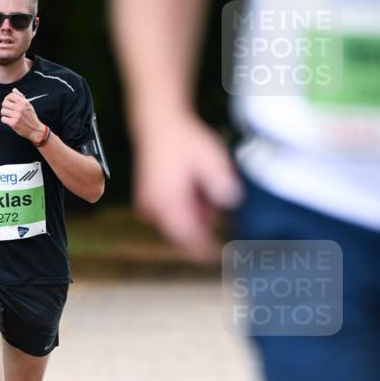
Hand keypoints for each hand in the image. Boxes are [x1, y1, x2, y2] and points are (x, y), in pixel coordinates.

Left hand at [0, 88, 43, 143]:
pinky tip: (9, 121)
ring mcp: (16, 116)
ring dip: (4, 114)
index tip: (8, 103)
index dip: (7, 99)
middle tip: (8, 110)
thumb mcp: (28, 105)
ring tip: (9, 116)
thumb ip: (20, 97)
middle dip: (5, 107)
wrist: (35, 130)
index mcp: (23, 102)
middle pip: (4, 103)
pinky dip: (5, 120)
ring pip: (2, 111)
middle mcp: (20, 108)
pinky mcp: (13, 123)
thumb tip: (13, 89)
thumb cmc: (31, 117)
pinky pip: (3, 119)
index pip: (10, 96)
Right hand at [134, 114, 242, 261]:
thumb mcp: (211, 158)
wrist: (157, 123)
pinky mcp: (148, 202)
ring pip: (176, 224)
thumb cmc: (183, 139)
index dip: (203, 250)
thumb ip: (220, 183)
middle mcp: (154, 208)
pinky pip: (169, 215)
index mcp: (167, 202)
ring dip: (194, 215)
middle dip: (201, 225)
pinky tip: (193, 188)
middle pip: (182, 232)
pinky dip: (184, 208)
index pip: (187, 238)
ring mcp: (148, 206)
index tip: (217, 256)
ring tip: (201, 186)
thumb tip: (231, 202)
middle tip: (211, 203)